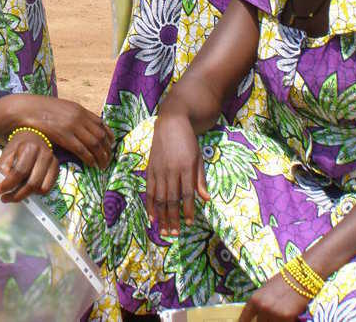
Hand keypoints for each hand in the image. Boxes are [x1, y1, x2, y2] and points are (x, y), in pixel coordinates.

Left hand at [0, 132, 58, 202]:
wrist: (33, 136)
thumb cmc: (18, 146)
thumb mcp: (8, 152)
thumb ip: (4, 167)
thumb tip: (4, 184)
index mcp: (30, 147)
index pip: (20, 172)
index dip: (9, 184)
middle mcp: (44, 154)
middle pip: (32, 183)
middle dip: (17, 195)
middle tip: (5, 198)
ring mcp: (53, 161)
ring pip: (40, 188)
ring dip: (26, 195)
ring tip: (16, 192)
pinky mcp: (57, 168)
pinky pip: (47, 188)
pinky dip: (37, 192)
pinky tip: (28, 189)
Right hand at [11, 96, 113, 167]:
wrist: (28, 109)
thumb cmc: (42, 109)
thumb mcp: (63, 108)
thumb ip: (75, 116)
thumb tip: (83, 127)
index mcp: (79, 109)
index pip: (101, 123)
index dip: (109, 135)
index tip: (111, 144)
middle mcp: (79, 117)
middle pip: (100, 135)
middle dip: (107, 149)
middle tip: (108, 159)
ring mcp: (72, 126)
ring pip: (94, 144)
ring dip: (101, 156)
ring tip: (103, 165)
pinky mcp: (64, 136)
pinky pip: (81, 149)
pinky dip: (89, 158)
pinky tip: (92, 164)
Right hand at [145, 112, 207, 235]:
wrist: (171, 122)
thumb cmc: (188, 141)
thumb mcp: (199, 157)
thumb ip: (200, 179)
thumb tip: (206, 199)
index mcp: (186, 167)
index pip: (187, 194)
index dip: (189, 210)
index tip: (190, 223)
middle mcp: (171, 170)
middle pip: (172, 199)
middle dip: (174, 218)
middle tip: (175, 234)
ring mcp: (159, 169)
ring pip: (160, 197)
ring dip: (162, 216)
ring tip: (164, 231)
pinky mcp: (150, 167)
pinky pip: (149, 189)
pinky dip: (150, 204)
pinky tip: (152, 217)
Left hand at [238, 273, 309, 321]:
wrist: (299, 277)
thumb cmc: (282, 282)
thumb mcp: (266, 291)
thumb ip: (260, 304)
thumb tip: (258, 315)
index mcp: (255, 299)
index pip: (245, 317)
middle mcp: (262, 307)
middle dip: (264, 321)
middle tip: (270, 316)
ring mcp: (274, 313)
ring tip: (279, 313)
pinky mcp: (286, 317)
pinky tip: (288, 317)